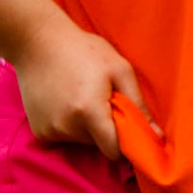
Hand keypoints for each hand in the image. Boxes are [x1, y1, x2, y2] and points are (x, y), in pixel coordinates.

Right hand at [12, 15, 156, 159]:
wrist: (37, 41)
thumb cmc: (84, 49)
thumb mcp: (119, 69)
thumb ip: (138, 104)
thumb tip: (155, 135)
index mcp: (89, 112)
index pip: (113, 151)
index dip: (124, 143)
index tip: (127, 129)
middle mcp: (67, 127)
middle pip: (98, 145)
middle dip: (105, 129)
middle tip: (103, 100)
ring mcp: (49, 130)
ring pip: (81, 141)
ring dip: (87, 126)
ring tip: (82, 96)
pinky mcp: (39, 131)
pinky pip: (64, 136)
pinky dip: (69, 124)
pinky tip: (65, 101)